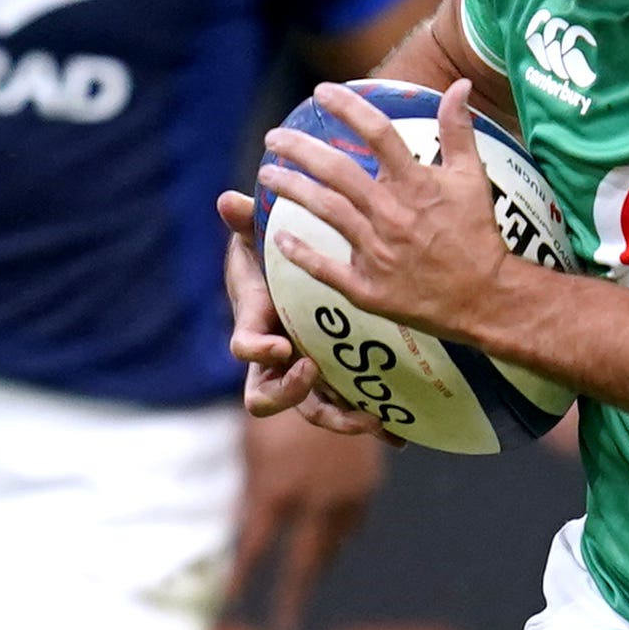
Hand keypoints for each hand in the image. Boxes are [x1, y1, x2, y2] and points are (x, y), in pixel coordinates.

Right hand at [221, 189, 387, 436]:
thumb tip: (228, 201)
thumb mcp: (261, 235)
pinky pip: (349, 407)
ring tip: (372, 418)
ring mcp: (305, 375)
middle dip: (292, 393)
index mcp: (256, 326)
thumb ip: (246, 222)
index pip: (245, 347)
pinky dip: (373, 419)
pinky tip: (401, 428)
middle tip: (315, 372)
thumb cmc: (273, 253)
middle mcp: (277, 360)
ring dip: (340, 419)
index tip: (279, 345)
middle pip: (269, 397)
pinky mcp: (335, 381)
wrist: (296, 273)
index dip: (257, 351)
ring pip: (314, 410)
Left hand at [230, 403, 385, 629]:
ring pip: (332, 546)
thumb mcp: (251, 449)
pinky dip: (338, 536)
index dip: (243, 577)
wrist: (331, 372)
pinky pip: (352, 524)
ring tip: (304, 584)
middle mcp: (313, 502)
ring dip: (317, 566)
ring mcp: (345, 496)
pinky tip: (329, 543)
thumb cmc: (276, 407)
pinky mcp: (367, 486)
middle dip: (293, 594)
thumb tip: (243, 530)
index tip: (232, 602)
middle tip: (286, 626)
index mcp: (276, 493)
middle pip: (302, 564)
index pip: (256, 550)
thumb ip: (249, 492)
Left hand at [256, 81, 516, 345]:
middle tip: (273, 137)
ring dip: (292, 190)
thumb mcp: (473, 178)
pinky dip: (301, 253)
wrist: (486, 297)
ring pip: (326, 212)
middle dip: (300, 149)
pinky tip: (279, 238)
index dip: (349, 107)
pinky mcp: (370, 288)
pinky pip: (326, 269)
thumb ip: (459, 130)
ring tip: (266, 175)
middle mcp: (392, 214)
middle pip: (338, 171)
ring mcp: (379, 252)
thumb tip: (460, 84)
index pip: (378, 133)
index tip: (321, 91)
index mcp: (416, 184)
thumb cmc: (477, 234)